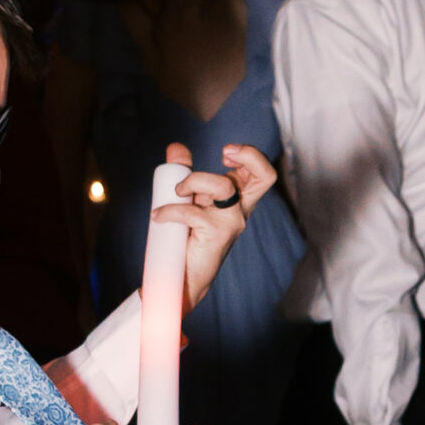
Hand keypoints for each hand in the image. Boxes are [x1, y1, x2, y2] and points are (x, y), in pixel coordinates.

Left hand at [150, 143, 278, 308]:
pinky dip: (169, 210)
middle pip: (265, 176)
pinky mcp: (216, 234)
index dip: (249, 155)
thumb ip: (184, 171)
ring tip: (176, 192)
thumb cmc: (189, 238)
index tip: (225, 154)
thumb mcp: (189, 199)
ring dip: (193, 181)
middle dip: (250, 155)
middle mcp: (240, 210)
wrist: (184, 277)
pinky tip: (159, 216)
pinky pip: (191, 212)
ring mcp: (231, 222)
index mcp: (238, 199)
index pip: (261, 173)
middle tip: (224, 154)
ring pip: (222, 185)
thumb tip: (176, 148)